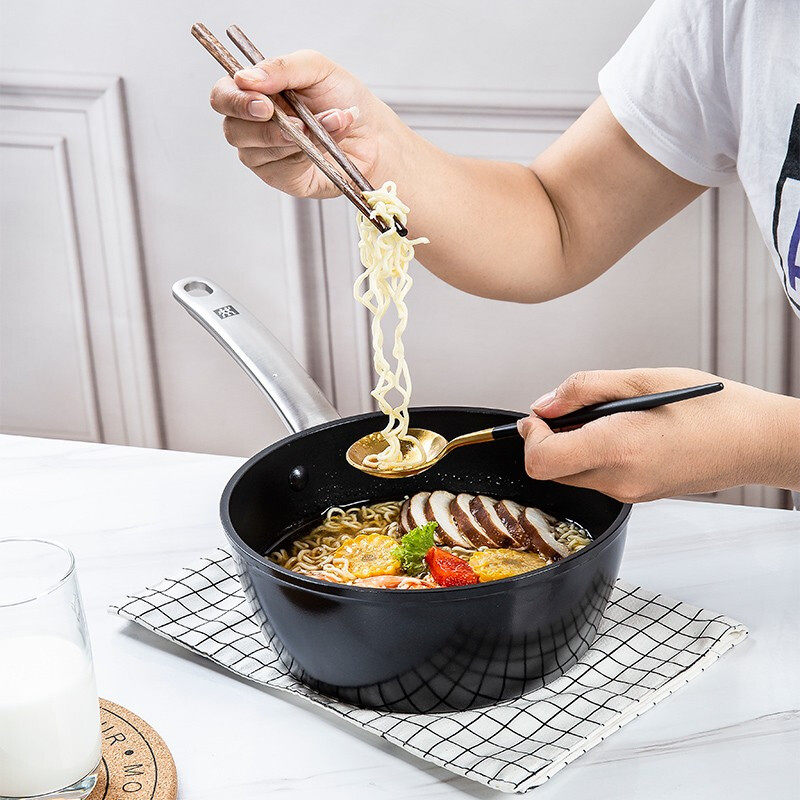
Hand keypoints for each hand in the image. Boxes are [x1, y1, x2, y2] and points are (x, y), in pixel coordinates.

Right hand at [209, 50, 406, 197]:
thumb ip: (281, 67)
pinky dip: (305, 154)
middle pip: (232, 130)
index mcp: (255, 93)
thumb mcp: (317, 69)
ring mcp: (265, 155)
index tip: (262, 102)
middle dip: (265, 127)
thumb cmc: (344, 99)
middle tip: (294, 123)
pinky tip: (324, 145)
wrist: (374, 134)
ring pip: (258, 151)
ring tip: (329, 124)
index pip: (223, 96)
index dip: (234, 100)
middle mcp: (253, 125)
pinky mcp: (282, 178)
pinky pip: (281, 168)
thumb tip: (246, 77)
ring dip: (296, 138)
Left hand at [516, 367, 799, 501]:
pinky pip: (599, 478)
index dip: (531, 436)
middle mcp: (618, 480)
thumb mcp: (640, 380)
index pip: (540, 461)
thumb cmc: (710, 407)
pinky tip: (624, 433)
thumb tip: (545, 404)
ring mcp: (629, 493)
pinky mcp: (638, 496)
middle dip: (551, 439)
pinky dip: (596, 455)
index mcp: (616, 448)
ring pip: (573, 475)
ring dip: (574, 446)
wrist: (756, 441)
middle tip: (574, 410)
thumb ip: (582, 390)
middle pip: (552, 470)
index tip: (540, 416)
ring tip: (608, 418)